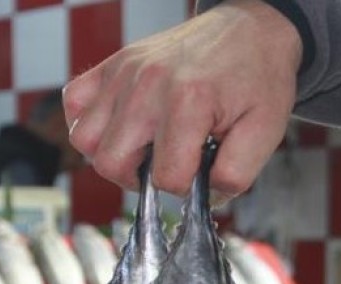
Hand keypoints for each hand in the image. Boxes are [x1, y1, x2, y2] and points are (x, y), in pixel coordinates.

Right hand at [63, 0, 301, 200]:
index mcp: (188, 102)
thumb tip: (205, 197)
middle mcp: (148, 85)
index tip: (199, 169)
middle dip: (139, 179)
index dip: (185, 186)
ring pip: (84, 138)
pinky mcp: (113, 64)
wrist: (250, 29)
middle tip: (165, 166)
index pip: (165, 177)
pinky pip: (74, 103)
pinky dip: (89, 122)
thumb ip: (236, 174)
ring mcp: (125, 72)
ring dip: (110, 154)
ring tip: (141, 149)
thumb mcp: (265, 131)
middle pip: (111, 162)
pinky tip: (120, 127)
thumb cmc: (257, 76)